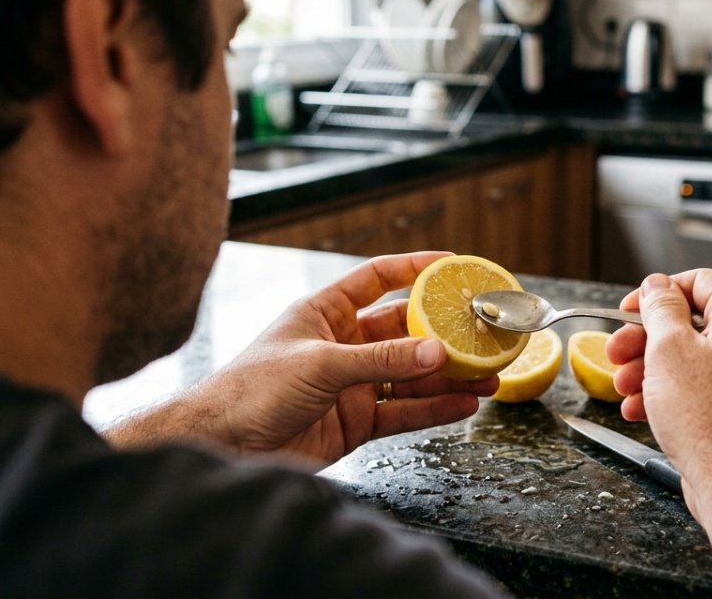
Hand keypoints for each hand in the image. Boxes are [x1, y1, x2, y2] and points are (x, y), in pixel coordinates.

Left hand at [108, 252, 496, 462]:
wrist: (223, 445)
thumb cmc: (251, 390)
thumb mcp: (320, 364)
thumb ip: (380, 361)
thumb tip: (435, 352)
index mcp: (325, 312)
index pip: (377, 278)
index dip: (414, 268)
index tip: (453, 265)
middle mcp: (342, 344)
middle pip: (404, 331)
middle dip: (444, 333)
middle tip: (481, 332)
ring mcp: (351, 384)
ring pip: (410, 375)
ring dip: (448, 376)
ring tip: (488, 376)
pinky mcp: (356, 421)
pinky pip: (404, 411)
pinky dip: (434, 409)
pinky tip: (463, 405)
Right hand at [606, 273, 711, 597]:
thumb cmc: (710, 418)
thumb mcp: (669, 349)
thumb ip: (660, 308)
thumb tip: (657, 286)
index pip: (699, 282)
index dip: (656, 293)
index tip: (626, 310)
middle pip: (694, 324)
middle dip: (646, 340)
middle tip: (615, 355)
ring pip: (698, 359)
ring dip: (653, 371)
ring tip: (623, 390)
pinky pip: (709, 389)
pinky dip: (675, 394)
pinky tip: (642, 412)